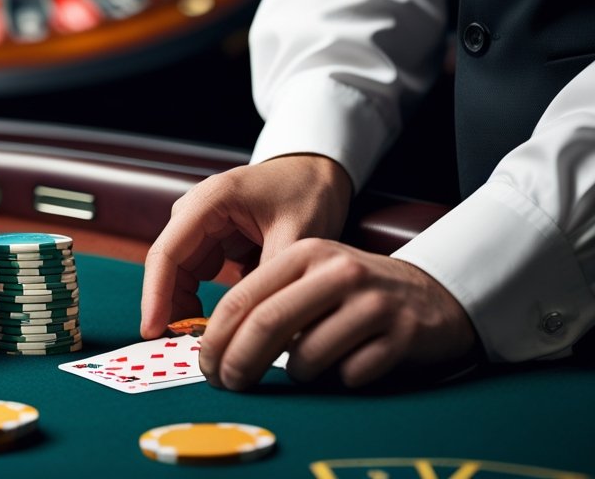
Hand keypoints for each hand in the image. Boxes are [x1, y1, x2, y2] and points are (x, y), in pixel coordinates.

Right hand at [140, 155, 351, 338]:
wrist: (317, 171)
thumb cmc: (308, 192)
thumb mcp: (299, 234)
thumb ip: (274, 278)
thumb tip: (258, 328)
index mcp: (210, 201)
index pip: (168, 252)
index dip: (155, 295)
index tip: (152, 332)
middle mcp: (196, 211)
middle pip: (170, 267)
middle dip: (172, 308)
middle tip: (192, 349)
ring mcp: (201, 225)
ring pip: (182, 276)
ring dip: (190, 306)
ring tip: (211, 337)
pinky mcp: (211, 239)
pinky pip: (198, 275)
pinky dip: (205, 299)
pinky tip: (225, 317)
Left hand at [199, 239, 477, 389]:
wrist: (432, 293)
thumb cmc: (354, 293)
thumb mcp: (312, 278)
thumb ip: (270, 300)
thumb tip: (218, 348)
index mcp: (305, 254)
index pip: (243, 298)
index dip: (216, 338)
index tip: (205, 367)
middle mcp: (337, 271)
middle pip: (267, 324)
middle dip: (238, 362)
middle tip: (228, 385)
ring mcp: (372, 302)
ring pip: (307, 356)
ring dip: (297, 375)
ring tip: (309, 367)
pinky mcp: (402, 333)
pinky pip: (350, 374)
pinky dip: (340, 379)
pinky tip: (350, 366)